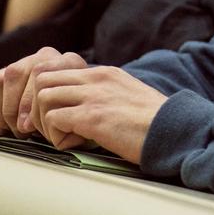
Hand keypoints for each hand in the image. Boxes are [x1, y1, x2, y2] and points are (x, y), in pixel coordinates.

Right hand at [0, 46, 87, 137]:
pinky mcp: (9, 74)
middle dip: (12, 107)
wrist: (85, 108)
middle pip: (16, 73)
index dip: (28, 102)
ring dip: (2, 110)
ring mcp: (26, 63)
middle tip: (19, 131)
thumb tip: (26, 126)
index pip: (39, 73)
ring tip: (12, 131)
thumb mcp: (83, 116)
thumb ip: (64, 118)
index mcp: (68, 62)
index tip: (27, 127)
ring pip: (0, 79)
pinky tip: (1, 130)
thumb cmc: (84, 115)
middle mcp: (45, 57)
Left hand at [27, 63, 169, 161]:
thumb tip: (80, 110)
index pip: (56, 69)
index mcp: (104, 73)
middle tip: (47, 127)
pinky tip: (73, 144)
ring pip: (43, 97)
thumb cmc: (156, 124)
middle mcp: (95, 79)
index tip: (50, 114)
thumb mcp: (128, 96)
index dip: (46, 93)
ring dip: (44, 121)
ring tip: (61, 137)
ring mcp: (94, 96)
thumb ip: (104, 95)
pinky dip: (56, 136)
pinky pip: (53, 120)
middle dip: (36, 105)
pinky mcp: (93, 118)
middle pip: (42, 79)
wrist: (177, 133)